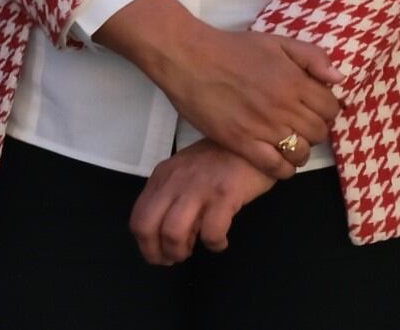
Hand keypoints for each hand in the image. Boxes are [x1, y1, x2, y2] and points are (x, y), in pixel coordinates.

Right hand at [97, 0, 338, 179]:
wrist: (191, 59)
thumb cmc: (235, 48)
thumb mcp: (279, 42)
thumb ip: (313, 58)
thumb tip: (339, 78)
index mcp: (295, 81)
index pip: (331, 107)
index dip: (328, 110)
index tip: (318, 110)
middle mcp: (284, 107)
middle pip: (318, 131)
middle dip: (317, 131)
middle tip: (305, 127)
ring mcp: (262, 127)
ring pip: (299, 151)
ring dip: (301, 151)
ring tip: (294, 145)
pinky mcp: (240, 143)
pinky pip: (272, 166)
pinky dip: (283, 169)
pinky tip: (281, 164)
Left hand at [130, 141, 275, 264]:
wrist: (260, 141)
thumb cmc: (226, 159)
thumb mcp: (189, 170)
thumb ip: (174, 194)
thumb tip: (168, 233)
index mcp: (164, 175)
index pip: (138, 217)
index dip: (145, 243)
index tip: (159, 253)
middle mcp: (176, 181)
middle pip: (147, 227)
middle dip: (156, 252)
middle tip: (173, 259)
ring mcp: (200, 187)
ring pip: (173, 233)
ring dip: (181, 251)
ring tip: (195, 250)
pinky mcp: (225, 194)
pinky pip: (211, 232)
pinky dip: (214, 244)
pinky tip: (221, 242)